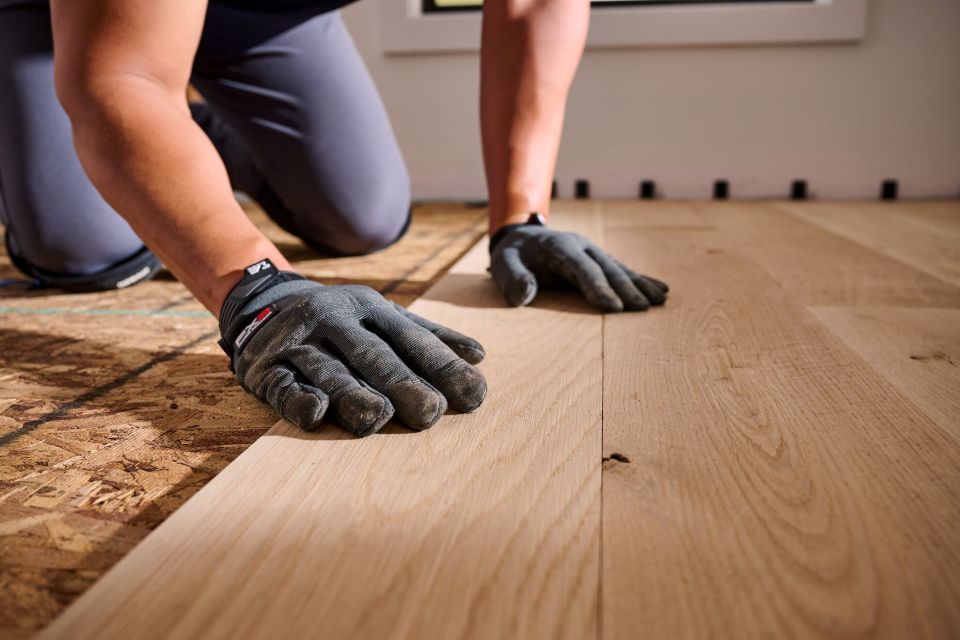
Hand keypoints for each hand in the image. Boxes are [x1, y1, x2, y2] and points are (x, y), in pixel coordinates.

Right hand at [220, 279, 486, 436]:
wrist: (260, 300)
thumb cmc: (340, 320)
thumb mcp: (381, 316)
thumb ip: (427, 336)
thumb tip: (479, 355)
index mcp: (369, 307)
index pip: (411, 338)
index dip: (442, 366)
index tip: (474, 393)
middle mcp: (334, 319)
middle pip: (372, 355)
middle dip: (402, 383)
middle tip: (431, 413)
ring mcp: (297, 340)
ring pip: (328, 370)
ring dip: (352, 394)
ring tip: (377, 416)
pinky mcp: (265, 366)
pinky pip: (283, 384)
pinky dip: (298, 398)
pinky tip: (316, 412)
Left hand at [489, 224, 668, 311]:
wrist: (520, 238)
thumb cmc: (511, 257)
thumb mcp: (503, 265)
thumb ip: (513, 279)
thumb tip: (524, 295)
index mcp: (558, 246)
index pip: (581, 268)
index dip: (598, 287)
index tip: (614, 308)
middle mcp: (580, 245)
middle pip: (607, 268)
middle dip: (626, 288)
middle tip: (643, 309)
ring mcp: (592, 250)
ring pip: (619, 268)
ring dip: (640, 284)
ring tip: (661, 300)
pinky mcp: (597, 258)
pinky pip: (622, 270)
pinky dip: (641, 280)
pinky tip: (661, 289)